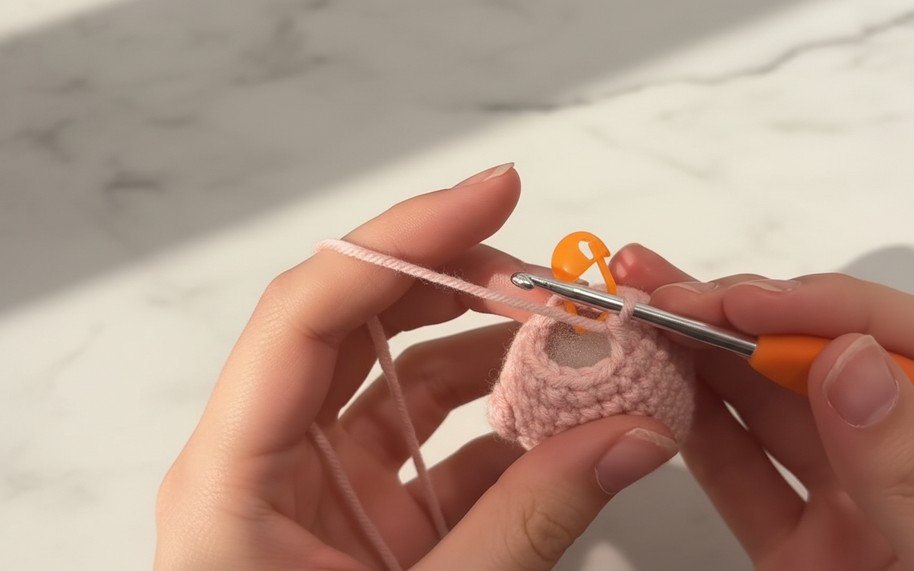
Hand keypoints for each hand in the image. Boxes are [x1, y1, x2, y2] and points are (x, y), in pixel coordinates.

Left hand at [155, 166, 678, 570]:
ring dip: (496, 355)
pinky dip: (507, 428)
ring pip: (405, 380)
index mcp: (234, 477)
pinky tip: (569, 423)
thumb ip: (531, 525)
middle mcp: (269, 462)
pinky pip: (440, 447)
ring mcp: (323, 488)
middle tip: (553, 275)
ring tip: (581, 346)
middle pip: (359, 325)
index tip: (493, 195)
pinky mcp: (370, 519)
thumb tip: (635, 432)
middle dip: (460, 286)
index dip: (401, 239)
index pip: (310, 311)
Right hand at [611, 244, 913, 570]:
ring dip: (702, 362)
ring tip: (639, 318)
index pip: (911, 344)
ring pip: (770, 414)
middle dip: (739, 316)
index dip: (821, 306)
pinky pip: (743, 482)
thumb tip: (849, 362)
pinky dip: (694, 436)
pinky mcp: (803, 552)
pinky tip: (652, 394)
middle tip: (661, 287)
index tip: (740, 303)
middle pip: (824, 362)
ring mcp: (856, 507)